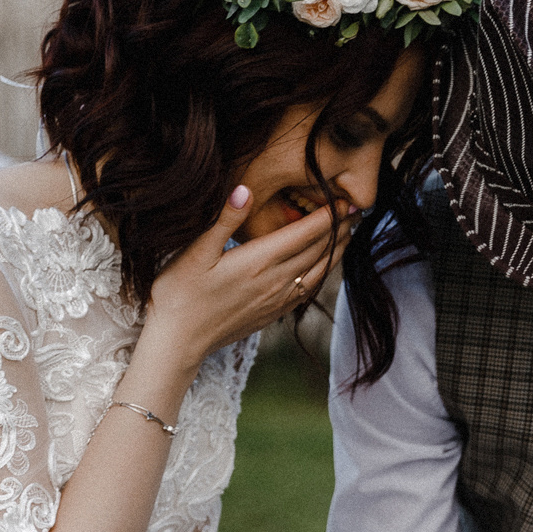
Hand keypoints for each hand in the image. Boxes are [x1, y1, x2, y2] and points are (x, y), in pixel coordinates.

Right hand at [143, 186, 345, 371]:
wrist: (177, 342)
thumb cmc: (179, 294)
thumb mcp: (195, 251)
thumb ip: (225, 220)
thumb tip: (246, 189)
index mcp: (260, 260)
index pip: (306, 232)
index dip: (330, 215)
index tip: (346, 199)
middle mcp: (275, 281)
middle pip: (319, 251)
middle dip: (339, 229)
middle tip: (355, 210)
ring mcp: (276, 300)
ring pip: (319, 272)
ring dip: (336, 252)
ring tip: (347, 234)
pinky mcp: (272, 313)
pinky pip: (308, 290)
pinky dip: (322, 273)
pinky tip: (322, 267)